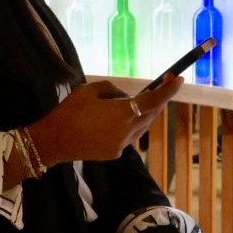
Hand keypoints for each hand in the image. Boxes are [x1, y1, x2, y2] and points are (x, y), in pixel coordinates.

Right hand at [24, 79, 159, 165]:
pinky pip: (129, 136)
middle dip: (158, 100)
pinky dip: (129, 125)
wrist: (53, 141)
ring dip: (144, 113)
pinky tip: (114, 119)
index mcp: (122, 113)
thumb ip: (113, 90)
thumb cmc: (69, 111)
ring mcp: (122, 144)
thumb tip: (126, 98)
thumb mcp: (89, 90)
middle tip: (161, 84)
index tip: (179, 79)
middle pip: (151, 114)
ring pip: (142, 126)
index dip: (169, 90)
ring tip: (136, 101)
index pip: (153, 100)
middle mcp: (127, 131)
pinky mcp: (115, 153)